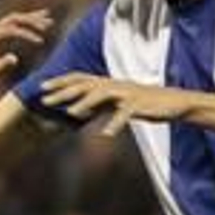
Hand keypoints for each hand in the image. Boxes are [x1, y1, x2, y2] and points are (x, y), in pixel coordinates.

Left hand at [0, 8, 52, 88]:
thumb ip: (1, 66)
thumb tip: (14, 58)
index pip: (10, 30)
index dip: (26, 34)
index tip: (40, 41)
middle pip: (13, 19)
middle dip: (31, 21)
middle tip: (48, 25)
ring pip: (16, 18)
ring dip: (33, 18)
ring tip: (49, 19)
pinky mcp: (1, 32)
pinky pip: (17, 22)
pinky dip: (29, 20)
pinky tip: (41, 19)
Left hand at [41, 74, 180, 135]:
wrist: (174, 103)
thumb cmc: (142, 105)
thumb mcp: (115, 104)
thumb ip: (96, 106)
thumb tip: (74, 112)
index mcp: (107, 83)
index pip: (79, 78)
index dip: (60, 81)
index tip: (41, 87)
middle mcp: (114, 85)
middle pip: (85, 85)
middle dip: (64, 92)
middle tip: (44, 99)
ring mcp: (127, 94)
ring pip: (103, 95)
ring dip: (86, 104)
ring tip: (71, 113)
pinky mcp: (139, 105)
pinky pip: (125, 114)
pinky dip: (116, 124)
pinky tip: (106, 135)